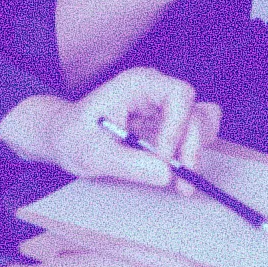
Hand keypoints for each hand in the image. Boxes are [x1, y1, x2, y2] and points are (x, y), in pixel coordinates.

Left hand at [0, 68, 221, 190]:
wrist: (65, 138)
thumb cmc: (72, 136)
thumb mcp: (91, 153)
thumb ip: (127, 163)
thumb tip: (165, 173)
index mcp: (138, 85)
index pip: (179, 95)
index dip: (177, 127)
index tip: (164, 158)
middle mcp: (157, 91)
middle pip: (195, 113)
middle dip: (190, 149)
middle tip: (181, 181)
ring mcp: (166, 107)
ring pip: (202, 124)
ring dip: (194, 153)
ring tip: (179, 180)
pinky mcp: (170, 124)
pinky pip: (196, 135)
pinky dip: (191, 155)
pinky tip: (175, 172)